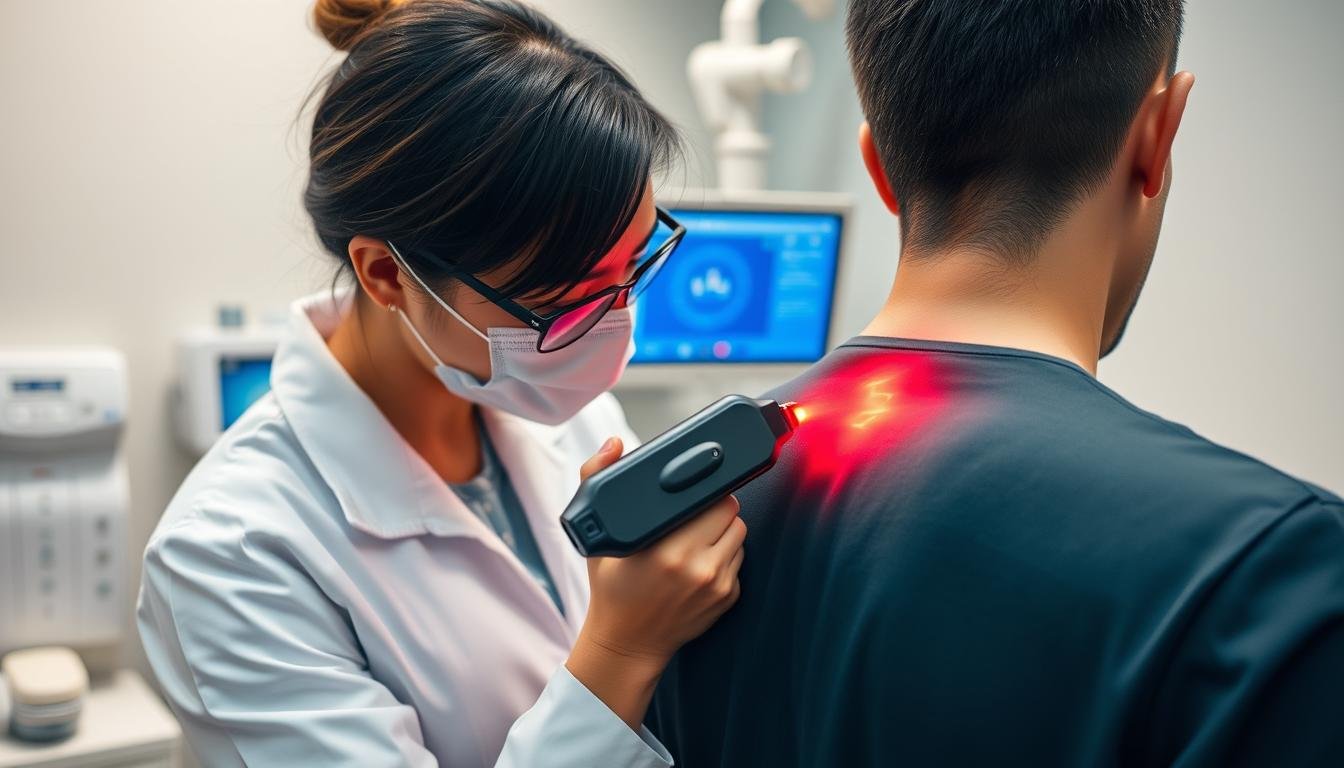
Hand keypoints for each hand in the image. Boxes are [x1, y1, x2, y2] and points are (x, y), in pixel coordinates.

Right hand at [565, 436, 746, 728]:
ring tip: (698, 532)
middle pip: (731, 511)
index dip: (706, 488)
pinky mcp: (729, 597)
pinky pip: (739, 558)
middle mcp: (696, 566)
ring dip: (724, 527)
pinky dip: (726, 552)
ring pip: (740, 532)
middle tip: (694, 510)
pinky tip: (702, 557)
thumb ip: (596, 480)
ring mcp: (716, 584)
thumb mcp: (597, 537)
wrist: (627, 644)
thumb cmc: (611, 589)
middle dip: (716, 504)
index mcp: (665, 548)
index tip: (695, 488)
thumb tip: (614, 443)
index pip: (712, 498)